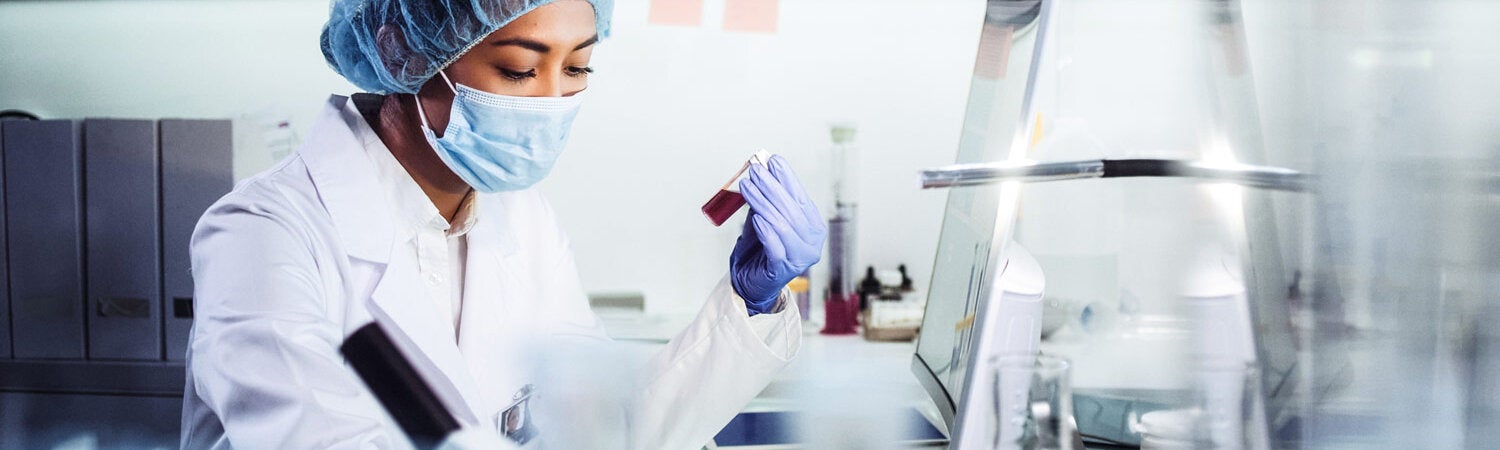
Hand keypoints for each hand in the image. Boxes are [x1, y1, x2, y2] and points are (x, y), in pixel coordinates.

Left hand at [730, 155, 826, 314]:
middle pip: (791, 209)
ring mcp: (801, 257)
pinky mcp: (784, 270)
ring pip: (782, 225)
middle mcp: (812, 242)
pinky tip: (756, 218)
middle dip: (771, 187)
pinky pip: (775, 246)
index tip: (773, 161)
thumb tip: (762, 170)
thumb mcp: (764, 218)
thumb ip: (766, 200)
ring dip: (763, 203)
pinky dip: (766, 231)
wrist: (751, 282)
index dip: (787, 178)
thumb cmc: (759, 249)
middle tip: (756, 171)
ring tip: (748, 188)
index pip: (801, 197)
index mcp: (813, 226)